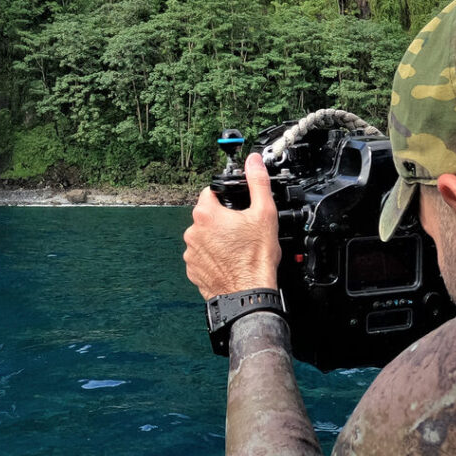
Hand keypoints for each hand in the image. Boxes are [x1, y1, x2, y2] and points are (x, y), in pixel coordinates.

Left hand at [183, 153, 280, 301]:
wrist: (249, 294)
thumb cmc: (256, 259)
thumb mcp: (264, 213)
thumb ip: (257, 182)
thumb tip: (254, 161)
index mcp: (206, 214)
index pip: (209, 192)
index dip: (225, 196)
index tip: (237, 206)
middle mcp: (192, 232)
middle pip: (207, 215)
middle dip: (222, 219)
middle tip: (242, 229)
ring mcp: (191, 252)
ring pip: (204, 236)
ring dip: (217, 238)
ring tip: (237, 248)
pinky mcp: (193, 270)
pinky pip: (202, 256)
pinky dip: (214, 256)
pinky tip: (230, 261)